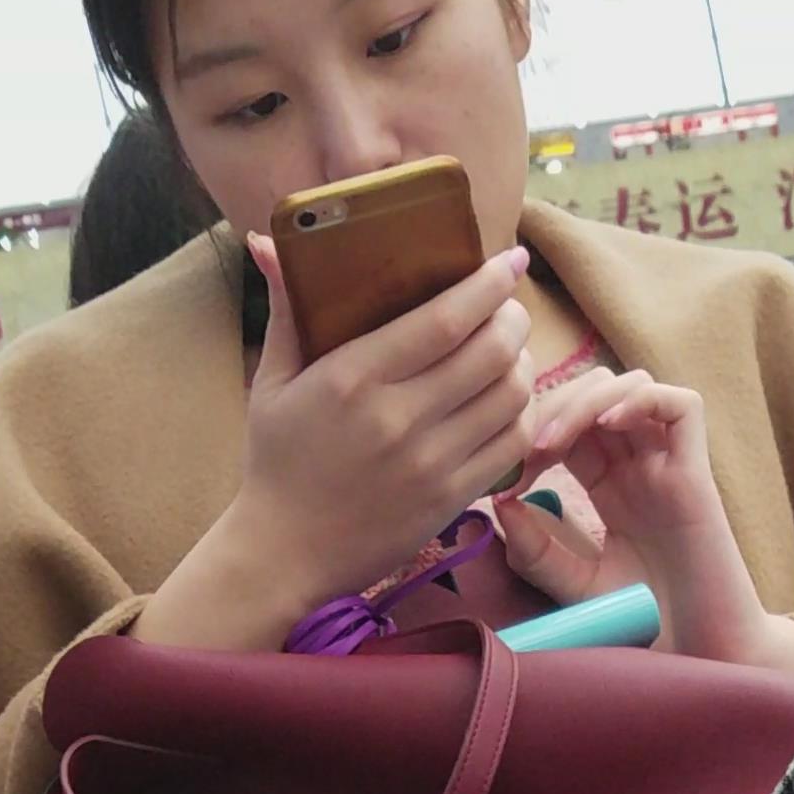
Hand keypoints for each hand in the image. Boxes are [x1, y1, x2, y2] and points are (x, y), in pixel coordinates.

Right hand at [142, 239, 536, 650]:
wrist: (285, 553)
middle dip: (513, 318)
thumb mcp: (272, 380)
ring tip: (511, 350)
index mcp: (352, 378)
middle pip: (489, 352)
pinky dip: (523, 413)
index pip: (444, 319)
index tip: (510, 262)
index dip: (489, 285)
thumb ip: (286, 309)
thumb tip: (269, 240)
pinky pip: (512, 445)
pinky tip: (511, 399)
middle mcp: (397, 418)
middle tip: (509, 308)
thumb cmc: (277, 460)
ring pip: (509, 396)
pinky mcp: (450, 499)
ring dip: (523, 363)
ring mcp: (430, 463)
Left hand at [503, 366, 793, 671]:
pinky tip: (609, 427)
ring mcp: (670, 466)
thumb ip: (537, 553)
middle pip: (594, 392)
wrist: (702, 654)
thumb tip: (500, 503)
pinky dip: (641, 400)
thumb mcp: (575, 587)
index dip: (533, 430)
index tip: (505, 470)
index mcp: (610, 487)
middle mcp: (640, 467)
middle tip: (529, 449)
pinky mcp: (698, 473)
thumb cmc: (649, 626)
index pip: (568, 424)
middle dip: (554, 407)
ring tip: (557, 443)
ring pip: (632, 385)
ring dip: (587, 400)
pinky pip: (681, 405)